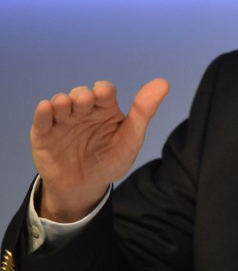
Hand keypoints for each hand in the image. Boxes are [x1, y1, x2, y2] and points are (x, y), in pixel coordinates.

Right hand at [31, 78, 169, 221]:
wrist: (85, 188)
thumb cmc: (111, 161)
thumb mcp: (130, 139)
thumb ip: (144, 112)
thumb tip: (163, 82)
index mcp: (105, 109)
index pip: (105, 91)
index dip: (104, 90)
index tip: (104, 94)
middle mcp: (84, 111)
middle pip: (81, 95)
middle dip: (83, 96)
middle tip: (86, 101)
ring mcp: (63, 121)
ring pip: (60, 103)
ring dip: (63, 101)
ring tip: (65, 105)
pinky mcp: (44, 135)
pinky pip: (41, 120)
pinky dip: (42, 113)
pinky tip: (47, 108)